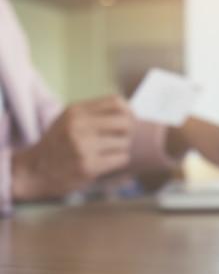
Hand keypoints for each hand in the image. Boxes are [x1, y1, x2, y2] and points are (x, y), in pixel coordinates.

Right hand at [11, 95, 132, 199]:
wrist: (34, 171)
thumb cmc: (59, 144)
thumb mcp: (69, 120)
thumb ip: (94, 113)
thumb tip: (129, 111)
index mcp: (75, 111)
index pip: (116, 102)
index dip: (128, 112)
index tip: (128, 121)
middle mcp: (78, 126)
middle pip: (125, 122)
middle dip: (129, 132)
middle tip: (122, 139)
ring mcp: (83, 146)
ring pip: (125, 143)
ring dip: (122, 149)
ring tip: (108, 152)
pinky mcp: (88, 166)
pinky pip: (121, 159)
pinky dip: (119, 161)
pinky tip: (106, 162)